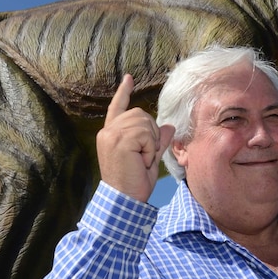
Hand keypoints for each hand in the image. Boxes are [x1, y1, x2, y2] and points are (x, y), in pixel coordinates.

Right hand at [95, 74, 174, 201]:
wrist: (124, 200)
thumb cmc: (134, 183)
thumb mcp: (149, 159)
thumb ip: (157, 141)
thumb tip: (169, 126)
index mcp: (111, 134)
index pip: (117, 107)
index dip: (124, 92)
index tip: (129, 78)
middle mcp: (108, 131)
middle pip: (141, 114)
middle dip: (151, 133)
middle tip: (144, 156)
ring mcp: (111, 134)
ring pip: (145, 122)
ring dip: (151, 142)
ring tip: (141, 160)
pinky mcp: (118, 139)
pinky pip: (146, 133)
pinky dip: (150, 148)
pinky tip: (141, 162)